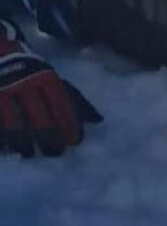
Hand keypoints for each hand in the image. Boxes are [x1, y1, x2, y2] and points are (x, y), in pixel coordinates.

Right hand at [0, 20, 100, 155]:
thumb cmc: (31, 72)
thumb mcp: (52, 77)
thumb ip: (73, 98)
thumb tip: (97, 120)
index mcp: (45, 78)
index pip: (61, 106)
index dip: (69, 126)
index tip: (73, 141)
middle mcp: (24, 84)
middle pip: (40, 119)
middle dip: (50, 139)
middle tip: (55, 152)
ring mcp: (2, 92)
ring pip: (14, 126)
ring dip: (24, 144)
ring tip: (29, 152)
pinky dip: (3, 139)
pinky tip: (7, 148)